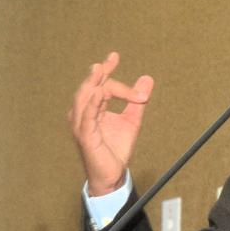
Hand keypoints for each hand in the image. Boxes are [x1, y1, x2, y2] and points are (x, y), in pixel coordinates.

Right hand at [68, 52, 153, 195]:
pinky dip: (91, 105)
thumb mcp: (132, 120)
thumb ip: (137, 101)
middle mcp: (83, 113)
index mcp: (93, 108)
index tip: (115, 56)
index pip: (98, 84)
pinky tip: (99, 94)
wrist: (113, 174)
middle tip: (111, 61)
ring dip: (93, 84)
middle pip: (90, 87)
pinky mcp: (85, 137)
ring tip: (101, 70)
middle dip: (100, 73)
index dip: (106, 70)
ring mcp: (82, 125)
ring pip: (84, 99)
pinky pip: (86, 118)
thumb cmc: (116, 148)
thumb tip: (147, 79)